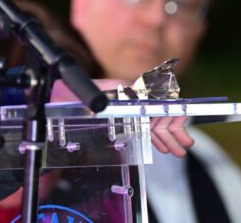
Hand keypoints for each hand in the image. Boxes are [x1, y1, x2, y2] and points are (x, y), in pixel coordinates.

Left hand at [50, 77, 192, 157]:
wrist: (57, 97)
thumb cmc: (72, 91)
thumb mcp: (92, 89)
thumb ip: (112, 88)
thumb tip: (132, 88)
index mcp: (125, 90)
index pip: (155, 100)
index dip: (169, 113)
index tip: (178, 125)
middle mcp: (129, 98)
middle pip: (158, 114)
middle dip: (172, 130)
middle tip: (183, 146)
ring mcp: (126, 108)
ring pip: (153, 122)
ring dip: (167, 136)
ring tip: (178, 150)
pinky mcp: (120, 116)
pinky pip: (142, 126)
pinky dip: (154, 136)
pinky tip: (161, 146)